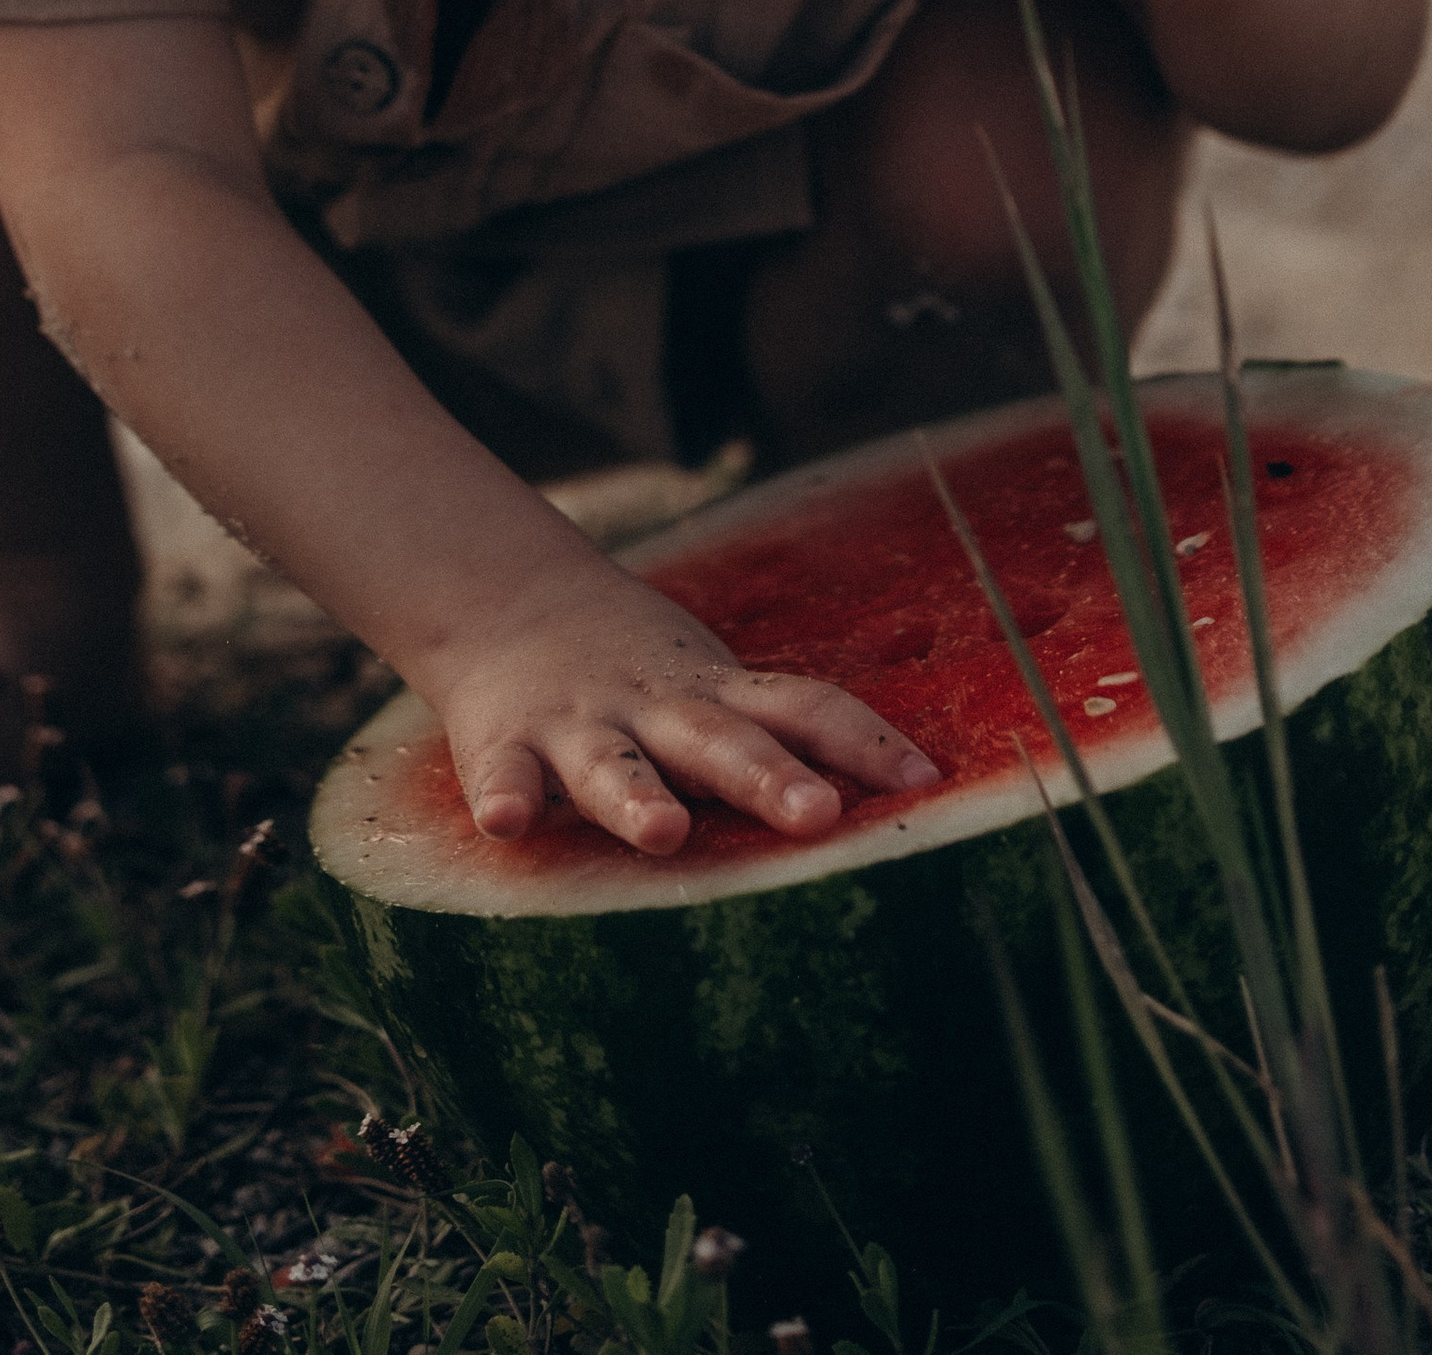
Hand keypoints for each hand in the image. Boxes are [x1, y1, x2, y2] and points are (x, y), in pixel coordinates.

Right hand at [422, 556, 940, 856]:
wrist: (508, 600)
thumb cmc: (639, 676)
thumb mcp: (711, 691)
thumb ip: (775, 742)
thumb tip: (891, 803)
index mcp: (717, 697)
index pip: (806, 708)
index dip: (865, 743)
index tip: (926, 784)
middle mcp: (658, 708)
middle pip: (722, 741)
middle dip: (769, 778)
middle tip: (817, 815)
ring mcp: (579, 724)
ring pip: (613, 765)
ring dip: (637, 795)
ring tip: (662, 832)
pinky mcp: (507, 741)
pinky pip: (506, 776)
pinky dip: (507, 797)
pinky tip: (507, 824)